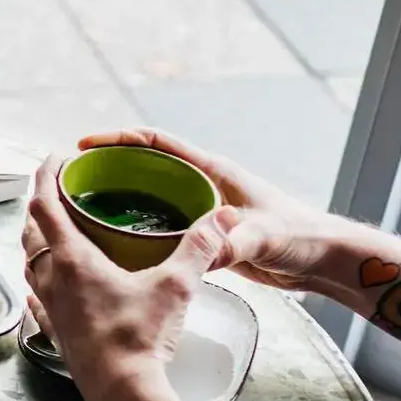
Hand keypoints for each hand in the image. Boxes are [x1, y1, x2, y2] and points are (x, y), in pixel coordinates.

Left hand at [23, 155, 239, 400]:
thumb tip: (222, 219)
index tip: (55, 159)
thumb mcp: (176, 286)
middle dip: (39, 205)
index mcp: (74, 260)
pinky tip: (40, 287)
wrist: (123, 394)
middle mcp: (52, 280)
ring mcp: (49, 308)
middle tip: (55, 192)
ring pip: (30, 264)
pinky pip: (37, 301)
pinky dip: (37, 285)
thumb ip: (198, 248)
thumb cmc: (140, 339)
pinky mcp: (56, 333)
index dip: (46, 176)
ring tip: (52, 233)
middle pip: (32, 231)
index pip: (45, 204)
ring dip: (36, 243)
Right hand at [77, 128, 350, 295]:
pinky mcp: (207, 238)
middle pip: (146, 168)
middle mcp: (204, 187)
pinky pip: (163, 228)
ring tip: (87, 213)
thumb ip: (233, 243)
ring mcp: (203, 212)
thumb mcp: (265, 237)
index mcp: (213, 172)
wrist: (325, 261)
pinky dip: (139, 233)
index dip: (120, 138)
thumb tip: (199, 255)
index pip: (157, 143)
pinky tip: (120, 247)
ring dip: (121, 202)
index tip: (87, 144)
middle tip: (75, 181)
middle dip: (110, 169)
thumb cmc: (303, 237)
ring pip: (151, 199)